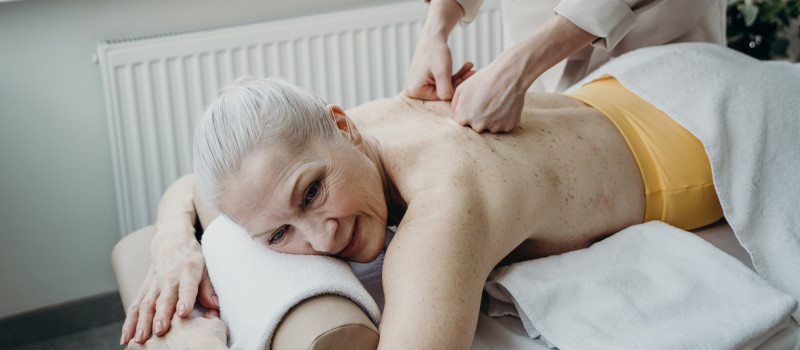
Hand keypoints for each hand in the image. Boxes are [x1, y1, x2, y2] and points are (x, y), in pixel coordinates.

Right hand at [121, 222, 218, 344]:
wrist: (171, 241)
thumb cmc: (192, 257)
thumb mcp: (205, 266)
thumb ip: (208, 287)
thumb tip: (216, 306)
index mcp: (188, 270)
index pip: (186, 286)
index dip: (185, 298)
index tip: (183, 312)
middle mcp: (169, 277)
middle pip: (163, 298)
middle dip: (161, 315)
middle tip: (159, 331)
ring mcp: (154, 284)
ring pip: (146, 304)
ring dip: (142, 322)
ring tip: (140, 339)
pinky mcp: (144, 289)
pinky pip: (135, 306)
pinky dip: (129, 322)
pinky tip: (126, 337)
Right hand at [404, 34, 475, 100]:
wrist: (431, 37)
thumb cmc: (435, 51)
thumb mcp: (442, 72)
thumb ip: (445, 89)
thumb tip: (449, 101)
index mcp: (415, 91)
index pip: (440, 97)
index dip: (455, 88)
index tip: (469, 81)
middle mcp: (414, 91)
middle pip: (442, 92)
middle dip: (459, 82)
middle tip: (474, 73)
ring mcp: (419, 86)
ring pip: (444, 86)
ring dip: (458, 77)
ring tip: (471, 69)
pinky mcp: (425, 82)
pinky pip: (441, 82)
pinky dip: (453, 75)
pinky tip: (466, 67)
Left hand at [451, 53, 527, 132]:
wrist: (508, 76)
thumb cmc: (484, 79)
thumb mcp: (462, 87)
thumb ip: (456, 103)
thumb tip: (456, 113)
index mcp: (465, 117)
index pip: (463, 121)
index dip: (469, 111)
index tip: (475, 102)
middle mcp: (478, 126)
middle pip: (477, 126)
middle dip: (480, 116)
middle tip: (487, 101)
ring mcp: (494, 127)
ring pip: (491, 126)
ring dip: (493, 118)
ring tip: (497, 101)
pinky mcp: (508, 126)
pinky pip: (504, 125)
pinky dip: (505, 118)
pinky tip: (505, 105)